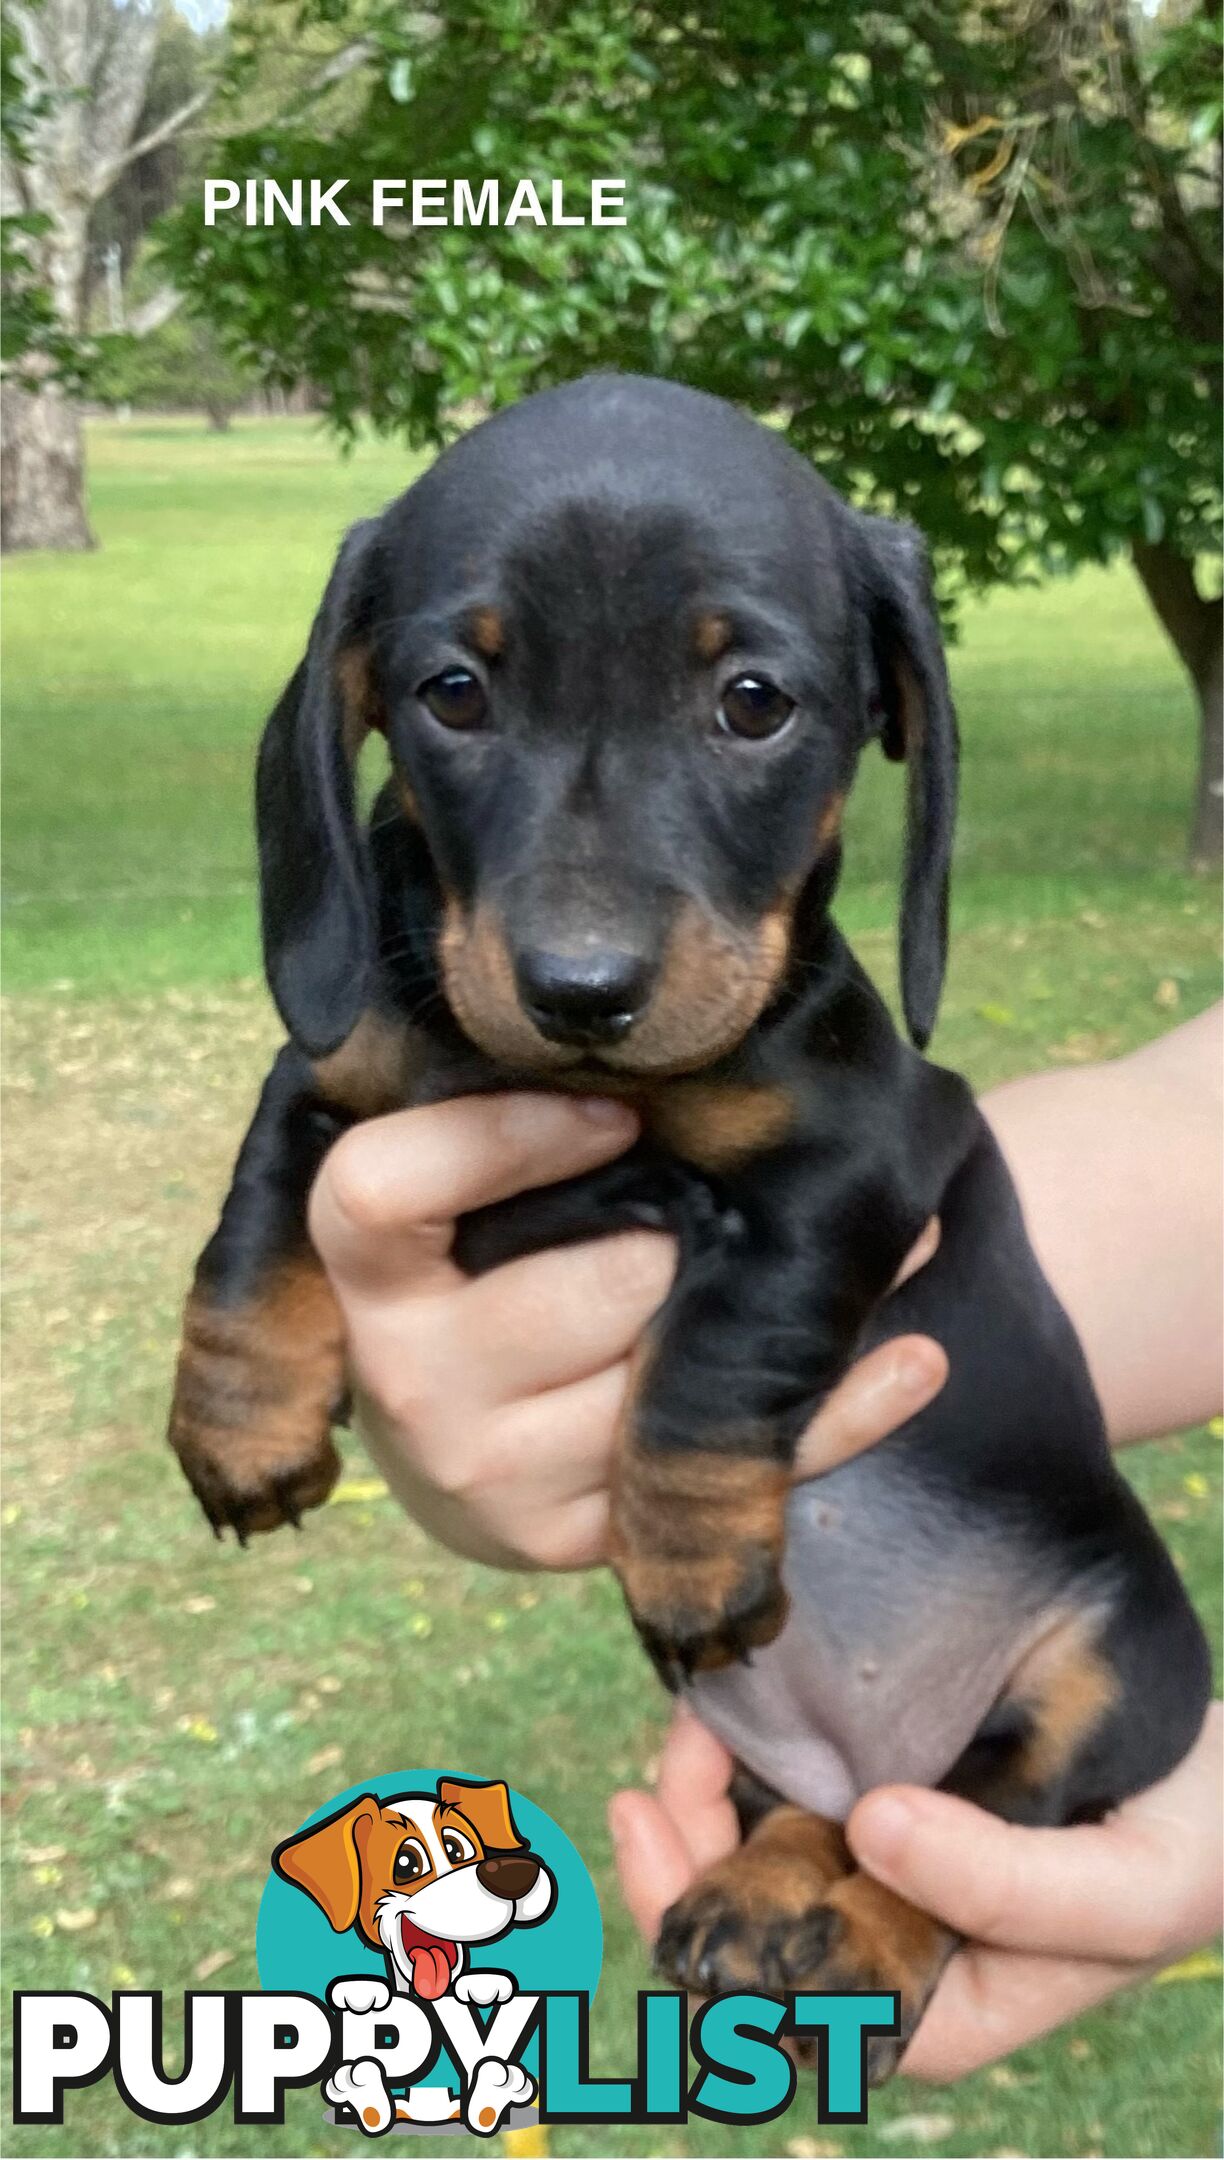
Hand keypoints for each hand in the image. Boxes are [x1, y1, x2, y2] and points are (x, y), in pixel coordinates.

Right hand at [309, 1094, 945, 1569]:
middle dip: (692, 1232)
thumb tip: (679, 1034)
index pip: (386, 1189)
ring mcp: (488, 1474)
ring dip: (782, 1312)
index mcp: (365, 1273)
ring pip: (663, 1384)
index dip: (502, 1136)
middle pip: (587, 1291)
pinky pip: (720, 1471)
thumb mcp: (458, 1201)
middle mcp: (408, 1379)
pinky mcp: (569, 1541)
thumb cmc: (471, 1272)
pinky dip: (829, 1415)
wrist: (450, 1442)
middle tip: (779, 1176)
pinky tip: (910, 1361)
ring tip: (901, 1240)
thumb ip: (517, 1131)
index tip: (616, 1105)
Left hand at [609, 1702, 1222, 2079]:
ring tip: (696, 1708)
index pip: (776, 1997)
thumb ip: (1007, 1884)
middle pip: (745, 1925)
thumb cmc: (1189, 1850)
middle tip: (666, 1754)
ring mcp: (888, 1867)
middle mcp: (890, 1944)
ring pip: (759, 1849)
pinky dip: (757, 1749)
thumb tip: (869, 1831)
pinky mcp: (895, 1795)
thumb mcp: (1124, 1890)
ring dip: (711, 1788)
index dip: (694, 1915)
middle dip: (683, 1846)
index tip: (652, 1814)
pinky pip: (801, 1785)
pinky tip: (733, 1697)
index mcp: (931, 2006)